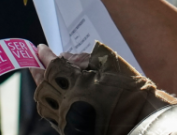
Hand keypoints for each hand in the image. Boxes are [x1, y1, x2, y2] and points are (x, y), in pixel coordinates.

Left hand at [32, 41, 176, 134]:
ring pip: (44, 103)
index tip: (40, 49)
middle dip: (38, 72)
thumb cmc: (129, 89)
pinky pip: (52, 116)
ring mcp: (67, 119)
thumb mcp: (108, 63)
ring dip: (41, 88)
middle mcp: (67, 102)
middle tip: (35, 63)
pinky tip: (52, 97)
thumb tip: (65, 57)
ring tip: (40, 79)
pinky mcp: (71, 131)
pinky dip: (49, 104)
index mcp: (76, 83)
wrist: (142, 120)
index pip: (53, 65)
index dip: (45, 55)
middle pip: (43, 85)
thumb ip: (83, 57)